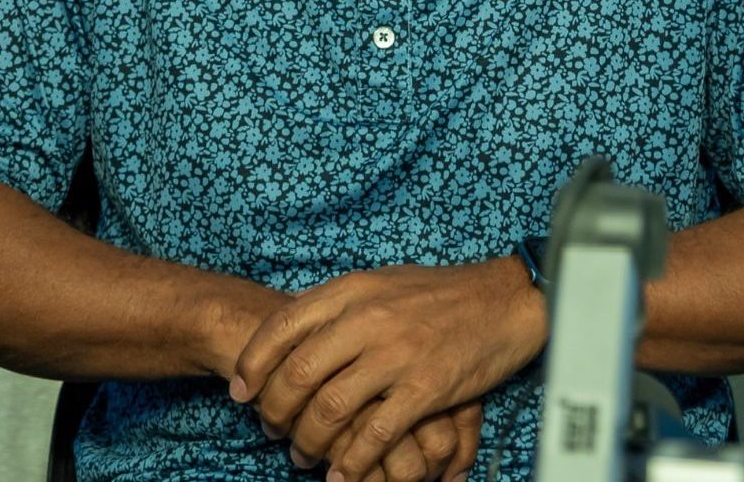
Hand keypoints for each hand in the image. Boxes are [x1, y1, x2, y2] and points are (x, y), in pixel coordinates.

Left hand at [231, 260, 545, 481]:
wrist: (504, 299)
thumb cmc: (441, 292)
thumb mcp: (382, 282)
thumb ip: (342, 305)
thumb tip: (298, 332)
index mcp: (353, 290)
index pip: (284, 325)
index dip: (253, 363)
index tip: (240, 389)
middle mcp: (368, 319)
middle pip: (299, 372)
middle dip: (275, 409)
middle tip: (270, 429)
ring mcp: (397, 354)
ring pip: (331, 407)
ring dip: (308, 440)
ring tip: (301, 456)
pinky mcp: (426, 388)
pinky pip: (377, 434)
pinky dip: (353, 461)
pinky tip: (343, 475)